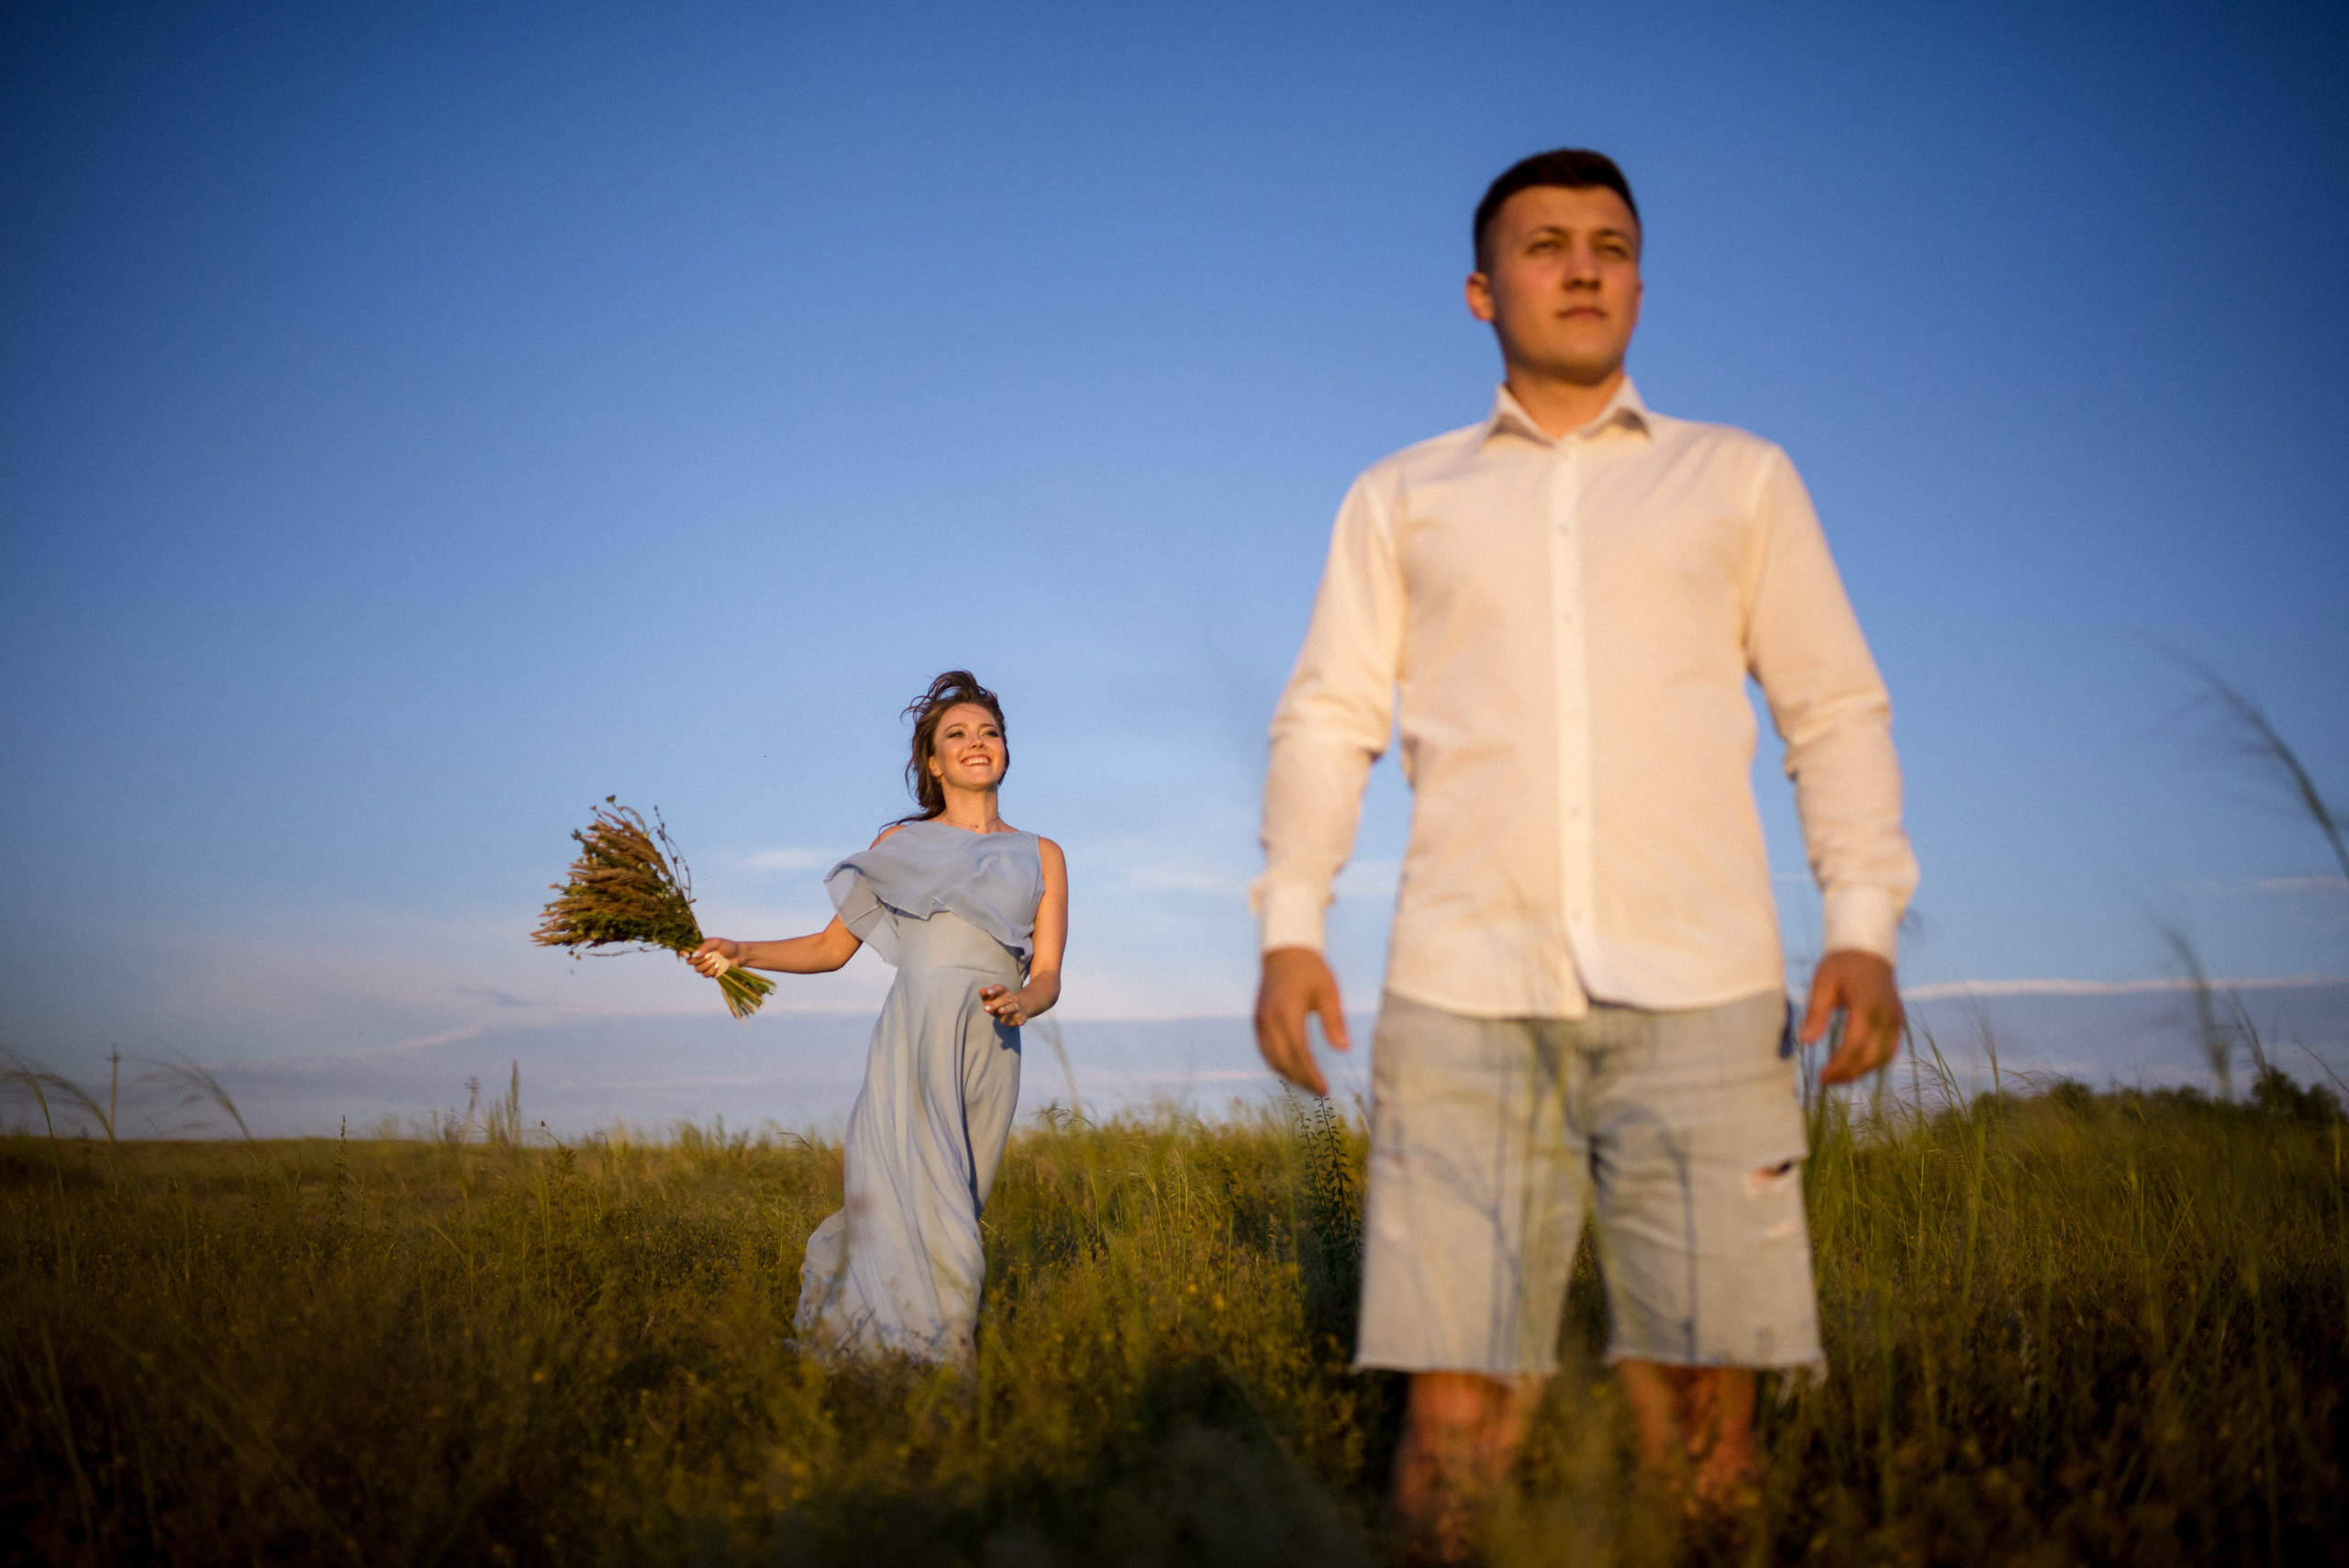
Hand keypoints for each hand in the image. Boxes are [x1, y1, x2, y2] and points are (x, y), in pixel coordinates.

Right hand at [690, 938, 740, 978]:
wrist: (739, 955)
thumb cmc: (727, 946)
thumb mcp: (716, 942)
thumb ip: (705, 947)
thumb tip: (695, 954)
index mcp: (699, 948)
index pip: (686, 951)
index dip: (683, 953)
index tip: (687, 955)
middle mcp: (699, 957)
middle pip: (690, 962)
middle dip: (698, 960)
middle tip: (710, 956)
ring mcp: (704, 965)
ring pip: (697, 969)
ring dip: (706, 966)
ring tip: (715, 961)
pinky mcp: (710, 972)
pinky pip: (705, 975)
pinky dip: (711, 971)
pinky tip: (718, 966)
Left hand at [980, 985, 1028, 1026]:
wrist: (1019, 1010)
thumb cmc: (1000, 1004)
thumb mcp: (992, 1000)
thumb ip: (986, 996)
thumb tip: (981, 990)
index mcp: (1004, 992)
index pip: (1000, 988)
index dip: (994, 989)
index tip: (987, 992)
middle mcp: (1012, 998)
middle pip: (1004, 999)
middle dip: (995, 1003)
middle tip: (985, 1008)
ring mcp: (1017, 1007)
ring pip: (1013, 1007)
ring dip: (1006, 1009)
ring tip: (1000, 1011)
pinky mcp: (1021, 1017)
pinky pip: (1022, 1018)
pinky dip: (1021, 1020)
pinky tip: (1020, 1023)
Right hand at [1255, 947, 1349, 1096]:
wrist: (1284, 953)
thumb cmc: (1311, 971)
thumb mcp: (1328, 992)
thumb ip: (1334, 1021)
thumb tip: (1344, 1049)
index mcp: (1288, 1011)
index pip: (1299, 1051)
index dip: (1310, 1073)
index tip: (1325, 1088)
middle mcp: (1270, 1019)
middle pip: (1284, 1060)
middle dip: (1302, 1080)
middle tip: (1321, 1092)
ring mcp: (1260, 1021)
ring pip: (1272, 1058)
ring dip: (1290, 1075)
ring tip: (1310, 1085)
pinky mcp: (1258, 1021)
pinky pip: (1266, 1050)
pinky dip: (1279, 1064)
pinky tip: (1294, 1070)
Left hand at [1800, 950, 1902, 1083]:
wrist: (1868, 952)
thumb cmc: (1841, 966)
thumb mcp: (1822, 983)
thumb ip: (1816, 1012)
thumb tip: (1805, 1041)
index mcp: (1866, 1005)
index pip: (1855, 1045)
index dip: (1839, 1065)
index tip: (1821, 1077)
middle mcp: (1886, 1015)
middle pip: (1871, 1056)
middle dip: (1849, 1073)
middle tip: (1826, 1081)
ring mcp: (1895, 1019)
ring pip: (1883, 1057)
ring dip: (1862, 1071)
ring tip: (1838, 1077)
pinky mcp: (1898, 1022)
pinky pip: (1890, 1049)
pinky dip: (1874, 1062)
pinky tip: (1856, 1067)